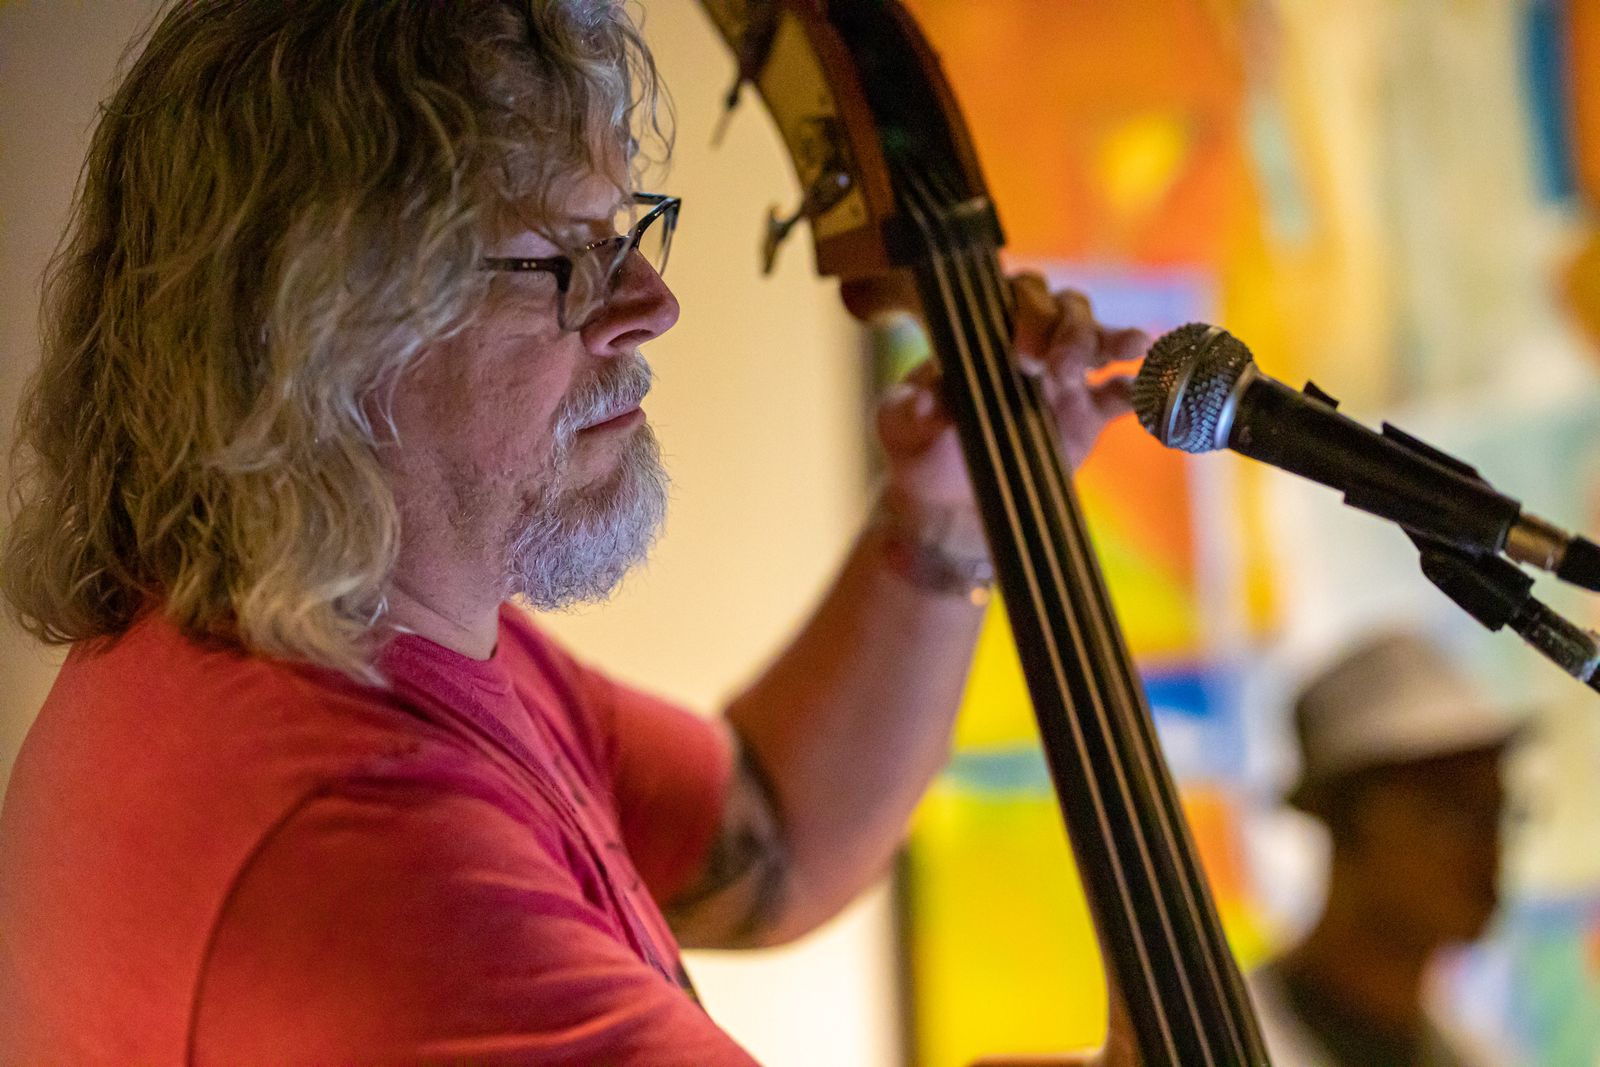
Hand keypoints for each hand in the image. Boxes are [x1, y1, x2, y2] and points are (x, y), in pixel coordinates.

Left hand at [875, 274, 1147, 529]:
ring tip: (1132, 348)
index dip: (1026, 313)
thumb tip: (926, 400)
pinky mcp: (1087, 414)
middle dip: (1069, 331)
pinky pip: (1122, 393)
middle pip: (1065, 308)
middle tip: (1056, 370)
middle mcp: (1028, 341)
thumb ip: (912, 409)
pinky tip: (1150, 392)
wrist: (951, 501)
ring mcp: (1062, 374)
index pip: (1015, 295)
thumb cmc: (919, 449)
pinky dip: (1143, 388)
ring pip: (1098, 338)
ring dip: (1116, 338)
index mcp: (983, 331)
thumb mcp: (902, 427)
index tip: (1018, 354)